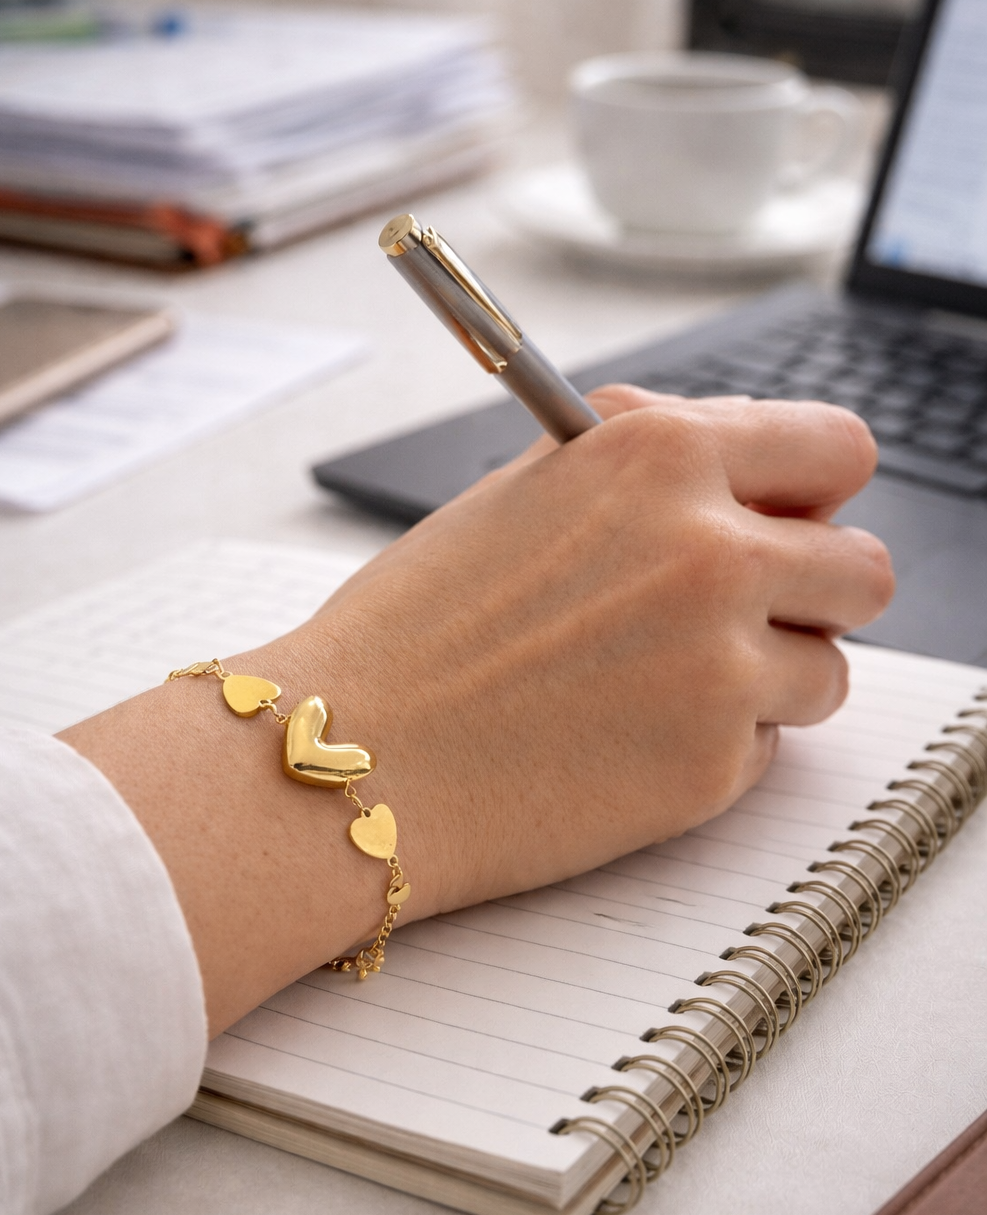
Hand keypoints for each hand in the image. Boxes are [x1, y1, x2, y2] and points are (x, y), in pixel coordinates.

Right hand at [62, 386, 892, 1032]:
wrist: (347, 756)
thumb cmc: (415, 628)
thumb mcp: (528, 494)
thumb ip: (648, 472)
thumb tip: (742, 471)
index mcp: (660, 455)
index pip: (836, 447)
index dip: (816, 491)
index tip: (794, 520)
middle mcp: (710, 550)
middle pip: (866, 570)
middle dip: (815, 596)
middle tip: (746, 618)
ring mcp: (720, 665)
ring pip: (829, 671)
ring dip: (767, 680)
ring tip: (661, 689)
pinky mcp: (710, 767)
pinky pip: (766, 751)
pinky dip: (712, 749)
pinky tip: (623, 743)